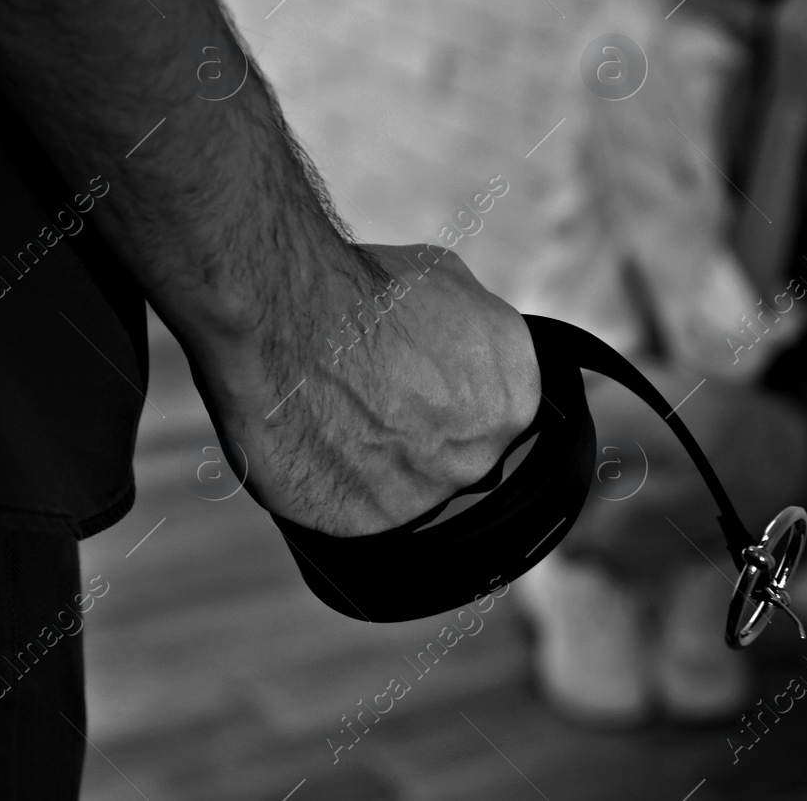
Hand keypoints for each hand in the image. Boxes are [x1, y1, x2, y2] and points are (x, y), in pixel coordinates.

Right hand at [192, 243, 541, 536]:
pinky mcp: (365, 525)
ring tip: (332, 418)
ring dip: (374, 463)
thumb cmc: (366, 289)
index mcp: (513, 401)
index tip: (417, 385)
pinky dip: (328, 485)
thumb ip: (473, 331)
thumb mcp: (451, 282)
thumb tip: (465, 345)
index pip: (493, 417)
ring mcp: (424, 497)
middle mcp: (479, 456)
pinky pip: (352, 512)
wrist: (294, 315)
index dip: (451, 398)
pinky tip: (310, 444)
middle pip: (451, 457)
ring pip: (402, 491)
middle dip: (416, 432)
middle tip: (370, 400)